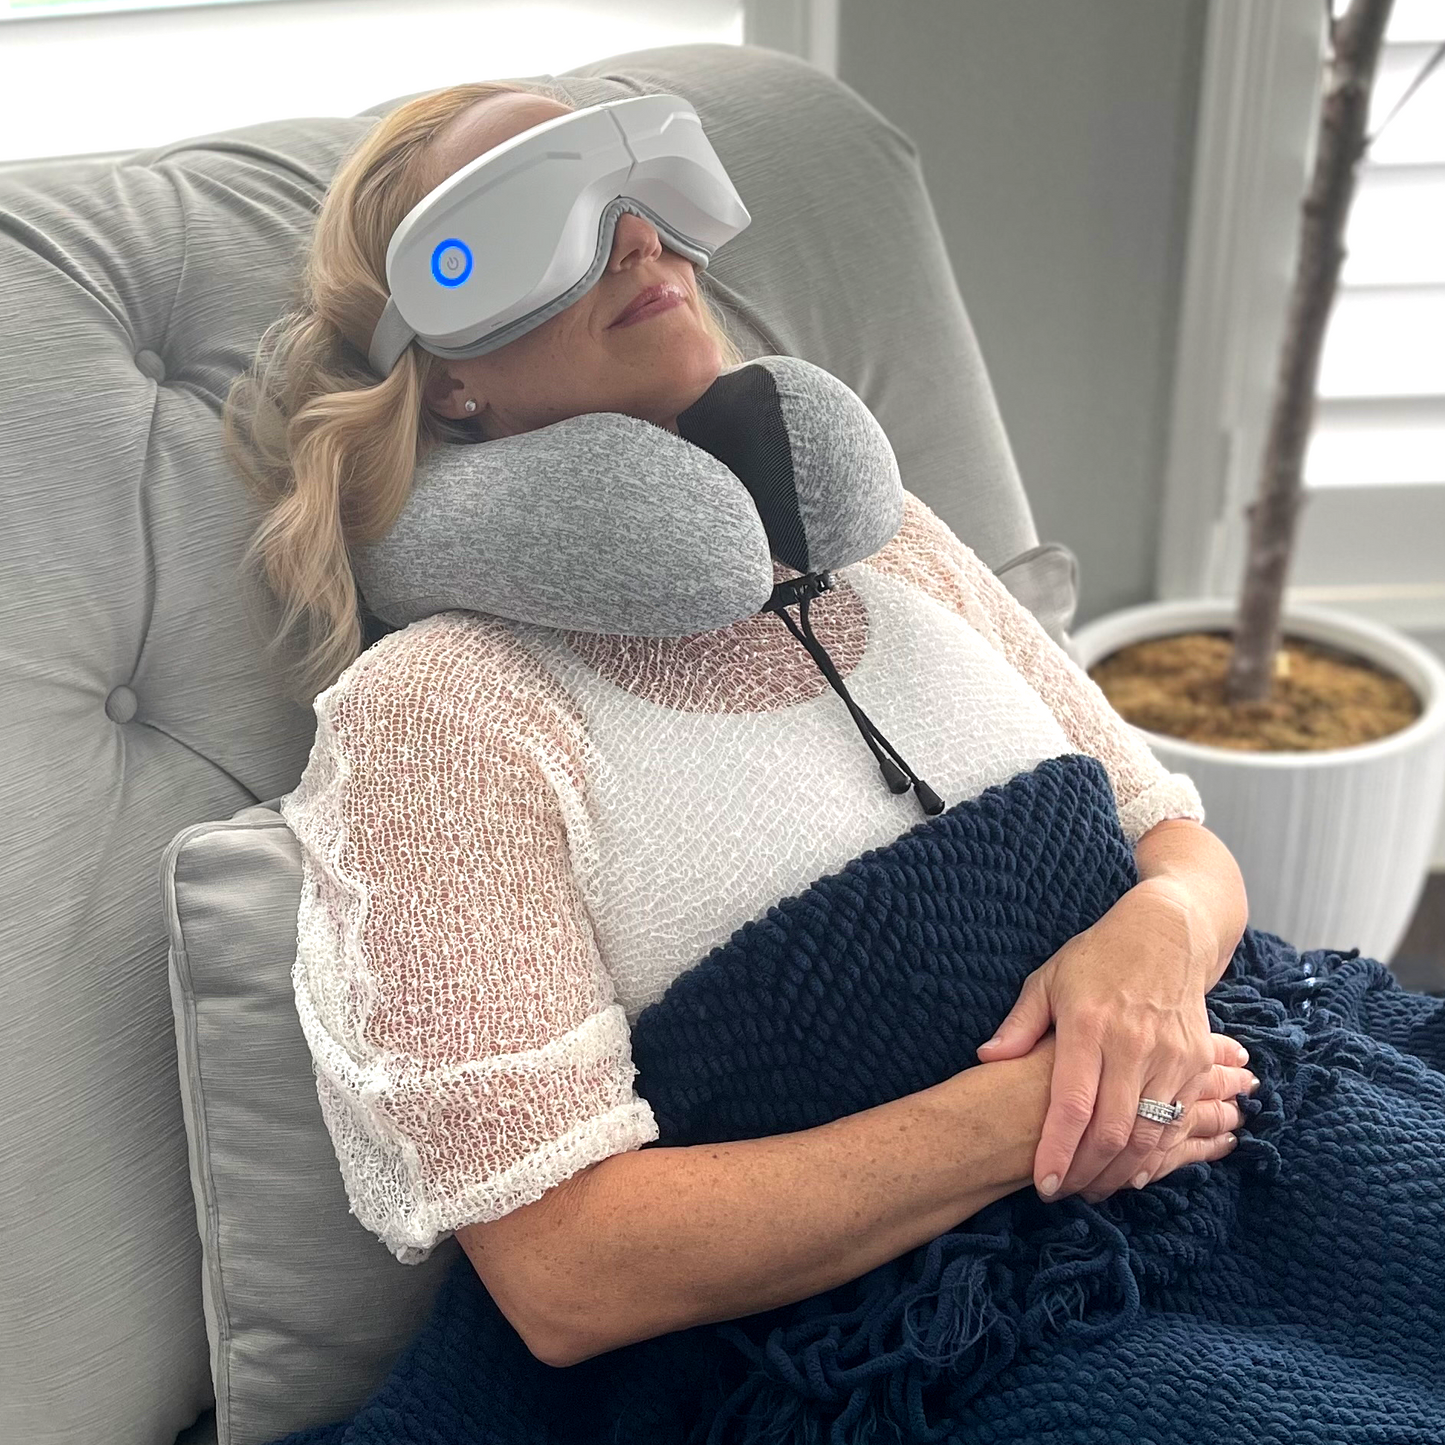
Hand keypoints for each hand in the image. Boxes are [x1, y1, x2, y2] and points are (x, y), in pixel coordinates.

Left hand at [976, 883, 1243, 1201]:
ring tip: (1092, 1188)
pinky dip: (1156, 1154)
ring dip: (1121, 1172)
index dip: (1058, 1151)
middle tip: (1063, 1193)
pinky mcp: (1197, 1062)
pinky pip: (1177, 1122)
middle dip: (1087, 1173)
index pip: (1072, 1104)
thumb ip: (1020, 1025)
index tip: (1044, 1184)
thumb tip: (986, 1058)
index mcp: (1089, 1025)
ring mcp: (1172, 1055)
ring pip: (1149, 1135)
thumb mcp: (1049, 980)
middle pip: (1112, 1131)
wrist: (1168, 933)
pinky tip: (1132, 1169)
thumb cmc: (1098, 958)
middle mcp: (1133, 1044)